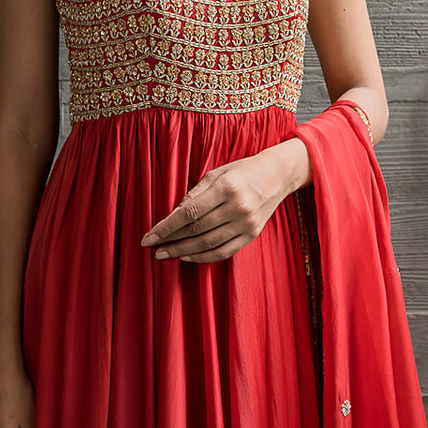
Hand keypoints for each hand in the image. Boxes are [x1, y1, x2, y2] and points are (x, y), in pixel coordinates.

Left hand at [142, 139, 309, 262]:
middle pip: (196, 230)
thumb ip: (195, 192)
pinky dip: (204, 257)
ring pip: (208, 244)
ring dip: (183, 251)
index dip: (166, 226)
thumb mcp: (217, 172)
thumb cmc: (243, 170)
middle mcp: (237, 207)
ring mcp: (246, 223)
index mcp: (225, 188)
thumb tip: (174, 213)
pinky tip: (188, 256)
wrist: (277, 175)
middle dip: (171, 241)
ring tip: (166, 254)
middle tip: (153, 248)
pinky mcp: (252, 234)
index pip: (189, 212)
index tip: (149, 236)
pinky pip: (224, 252)